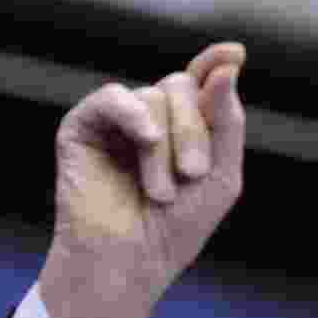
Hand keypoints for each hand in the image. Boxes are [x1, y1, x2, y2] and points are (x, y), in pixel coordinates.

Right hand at [38, 43, 246, 317]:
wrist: (132, 263)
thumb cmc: (176, 230)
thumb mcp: (222, 176)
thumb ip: (228, 120)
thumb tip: (228, 62)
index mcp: (183, 129)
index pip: (199, 82)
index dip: (215, 64)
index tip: (235, 54)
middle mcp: (149, 120)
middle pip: (181, 86)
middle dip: (194, 131)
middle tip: (192, 174)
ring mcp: (115, 123)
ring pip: (152, 97)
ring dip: (165, 148)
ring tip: (160, 192)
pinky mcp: (82, 128)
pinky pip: (112, 97)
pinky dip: (133, 115)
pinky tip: (145, 141)